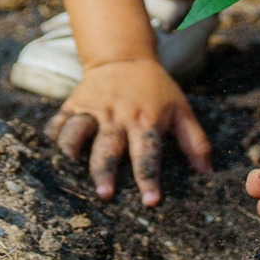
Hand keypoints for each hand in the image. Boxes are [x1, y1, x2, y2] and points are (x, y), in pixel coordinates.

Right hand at [45, 59, 213, 206]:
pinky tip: (53, 150)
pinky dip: (54, 135)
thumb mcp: (182, 110)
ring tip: (70, 167)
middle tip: (105, 195)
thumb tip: (206, 173)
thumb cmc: (157, 90)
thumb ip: (195, 142)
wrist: (125, 57)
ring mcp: (93, 109)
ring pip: (78, 132)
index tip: (151, 202)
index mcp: (146, 120)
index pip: (148, 152)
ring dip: (73, 149)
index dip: (149, 178)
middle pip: (109, 147)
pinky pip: (59, 121)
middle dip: (106, 171)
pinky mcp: (74, 104)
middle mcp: (118, 116)